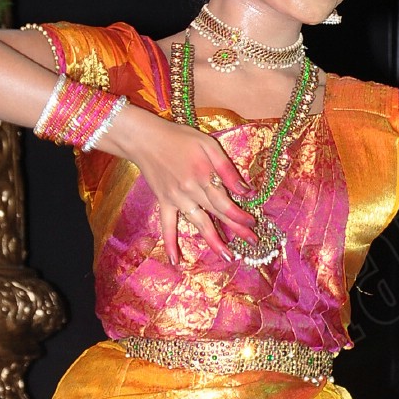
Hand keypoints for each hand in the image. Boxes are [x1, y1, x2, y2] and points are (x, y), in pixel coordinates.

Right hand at [117, 106, 258, 266]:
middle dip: (236, 229)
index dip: (240, 215)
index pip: (226, 202)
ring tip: (227, 257)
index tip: (253, 224)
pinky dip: (171, 243)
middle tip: (252, 243)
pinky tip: (176, 261)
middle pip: (217, 215)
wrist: (146, 139)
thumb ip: (226, 168)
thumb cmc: (180, 138)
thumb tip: (244, 190)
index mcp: (204, 176)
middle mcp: (191, 191)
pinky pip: (168, 226)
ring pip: (198, 224)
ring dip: (213, 241)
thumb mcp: (208, 145)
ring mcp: (176, 199)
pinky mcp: (164, 202)